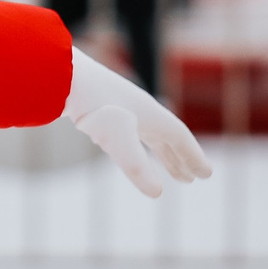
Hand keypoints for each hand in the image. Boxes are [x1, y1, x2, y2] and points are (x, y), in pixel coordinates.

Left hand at [64, 48, 210, 197]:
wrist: (62, 74)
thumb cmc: (94, 105)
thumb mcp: (117, 140)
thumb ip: (137, 167)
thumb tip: (157, 194)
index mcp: (151, 113)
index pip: (180, 138)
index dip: (193, 157)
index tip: (205, 175)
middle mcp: (141, 109)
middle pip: (168, 138)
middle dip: (180, 160)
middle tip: (190, 179)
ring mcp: (122, 107)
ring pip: (150, 135)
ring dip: (163, 154)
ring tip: (171, 173)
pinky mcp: (103, 108)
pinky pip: (131, 130)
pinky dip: (140, 144)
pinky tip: (132, 148)